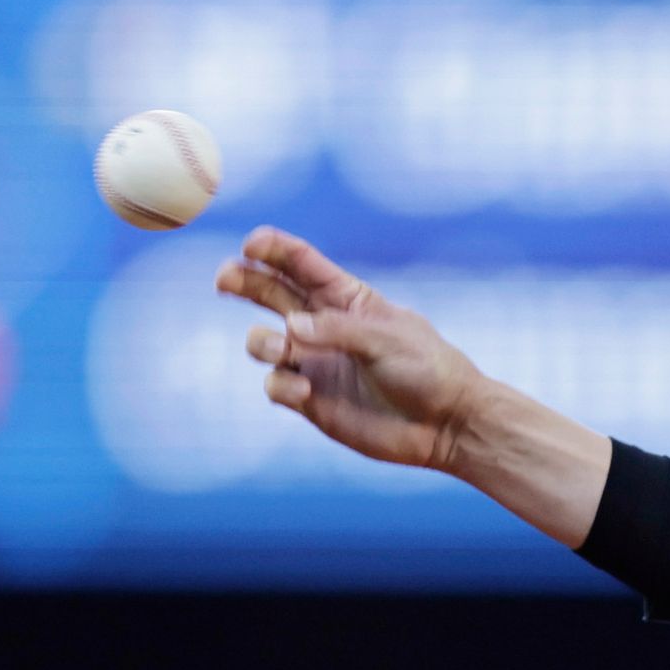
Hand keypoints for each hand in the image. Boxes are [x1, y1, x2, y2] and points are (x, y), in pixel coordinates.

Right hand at [215, 227, 482, 470]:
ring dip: (261, 341)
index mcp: (346, 298)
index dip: (273, 249)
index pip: (301, 263)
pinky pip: (275, 385)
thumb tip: (288, 327)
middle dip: (243, 280)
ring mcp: (314, 362)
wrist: (445, 425)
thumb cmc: (427, 370)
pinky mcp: (310, 399)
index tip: (251, 244)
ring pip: (262, 341)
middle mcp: (323, 326)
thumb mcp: (387, 339)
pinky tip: (305, 390)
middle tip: (225, 278)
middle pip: (268, 293)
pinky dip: (281, 384)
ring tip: (280, 348)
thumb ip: (337, 330)